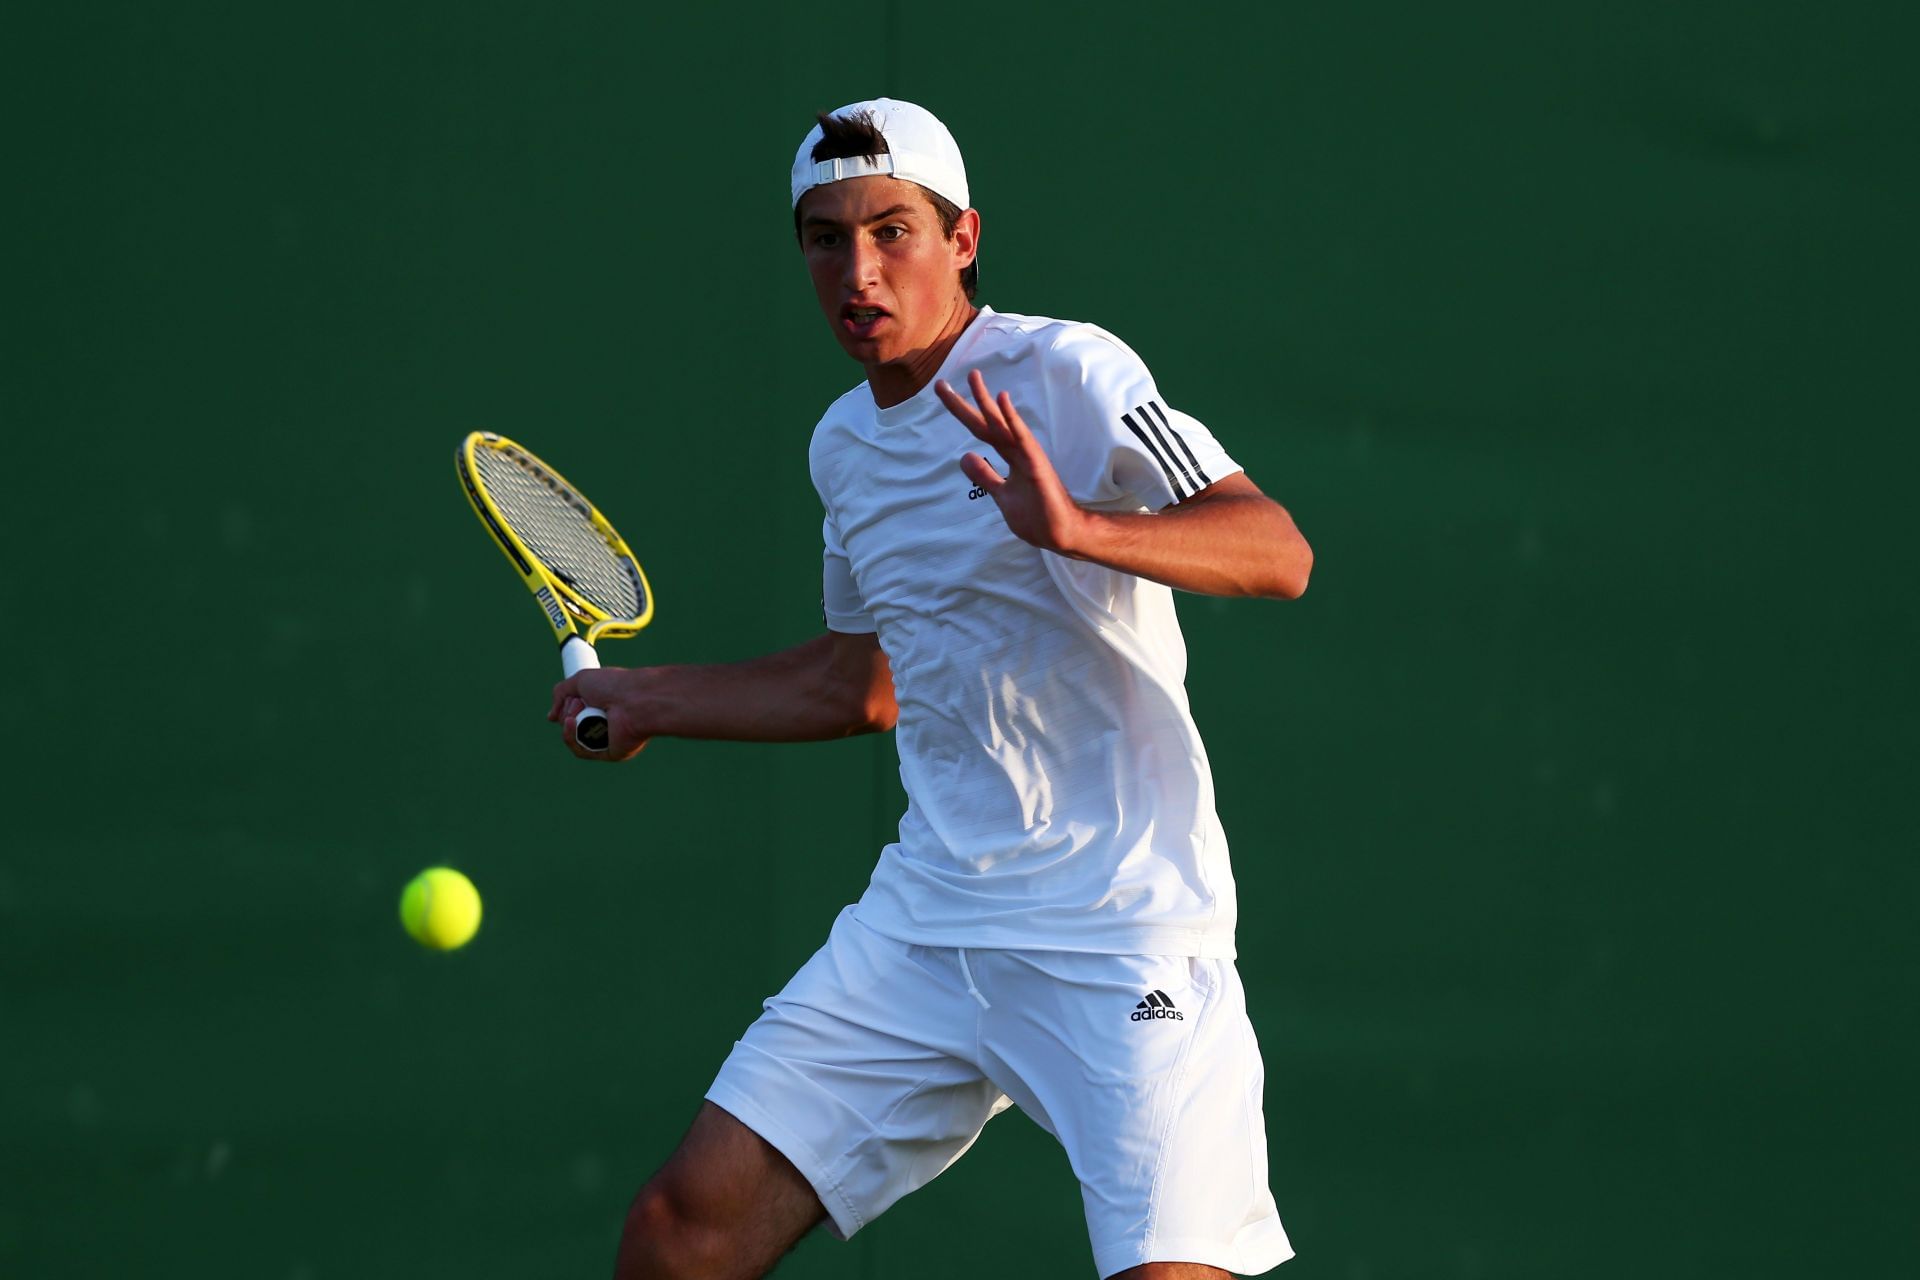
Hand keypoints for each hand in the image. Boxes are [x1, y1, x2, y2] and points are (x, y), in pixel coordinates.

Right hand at [548, 668, 651, 761]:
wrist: (634, 699)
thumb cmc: (613, 685)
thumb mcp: (580, 680)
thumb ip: (561, 692)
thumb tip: (551, 717)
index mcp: (603, 705)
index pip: (576, 711)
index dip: (567, 707)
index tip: (566, 701)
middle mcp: (606, 723)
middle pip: (573, 725)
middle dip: (568, 713)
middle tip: (578, 702)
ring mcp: (608, 739)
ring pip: (574, 739)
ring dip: (568, 725)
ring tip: (577, 711)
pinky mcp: (610, 753)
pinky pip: (582, 751)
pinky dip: (571, 738)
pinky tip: (570, 724)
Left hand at [935, 369, 1088, 553]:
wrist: (1061, 534)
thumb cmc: (1036, 515)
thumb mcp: (1002, 495)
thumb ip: (985, 476)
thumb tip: (964, 456)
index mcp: (1009, 455)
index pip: (981, 429)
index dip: (962, 411)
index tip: (944, 393)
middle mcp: (1017, 450)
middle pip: (985, 422)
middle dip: (963, 403)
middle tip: (939, 384)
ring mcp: (1027, 455)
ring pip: (1001, 424)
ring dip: (986, 401)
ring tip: (972, 378)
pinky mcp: (1036, 465)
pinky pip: (1022, 438)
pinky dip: (1012, 419)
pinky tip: (1002, 401)